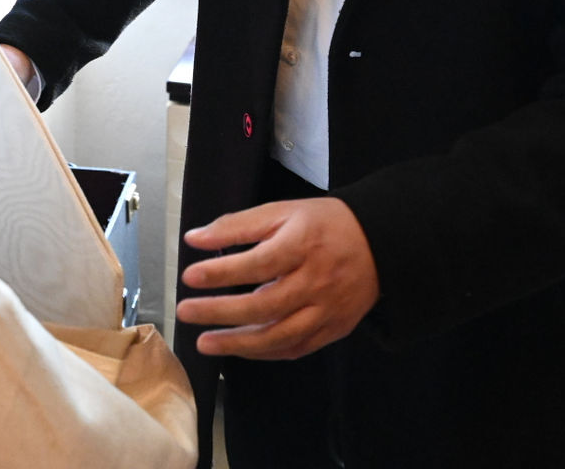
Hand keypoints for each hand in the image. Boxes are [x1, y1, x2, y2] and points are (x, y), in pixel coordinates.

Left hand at [175, 197, 379, 360]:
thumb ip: (238, 225)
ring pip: (279, 336)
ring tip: (204, 343)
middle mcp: (317, 281)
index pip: (259, 264)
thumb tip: (195, 239)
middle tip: (186, 311)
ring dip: (238, 344)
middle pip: (265, 305)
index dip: (222, 273)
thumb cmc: (324, 224)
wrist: (378, 244)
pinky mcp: (333, 330)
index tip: (190, 276)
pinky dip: (264, 353)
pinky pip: (295, 348)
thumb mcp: (283, 211)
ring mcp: (327, 310)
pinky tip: (238, 350)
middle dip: (220, 312)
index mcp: (304, 245)